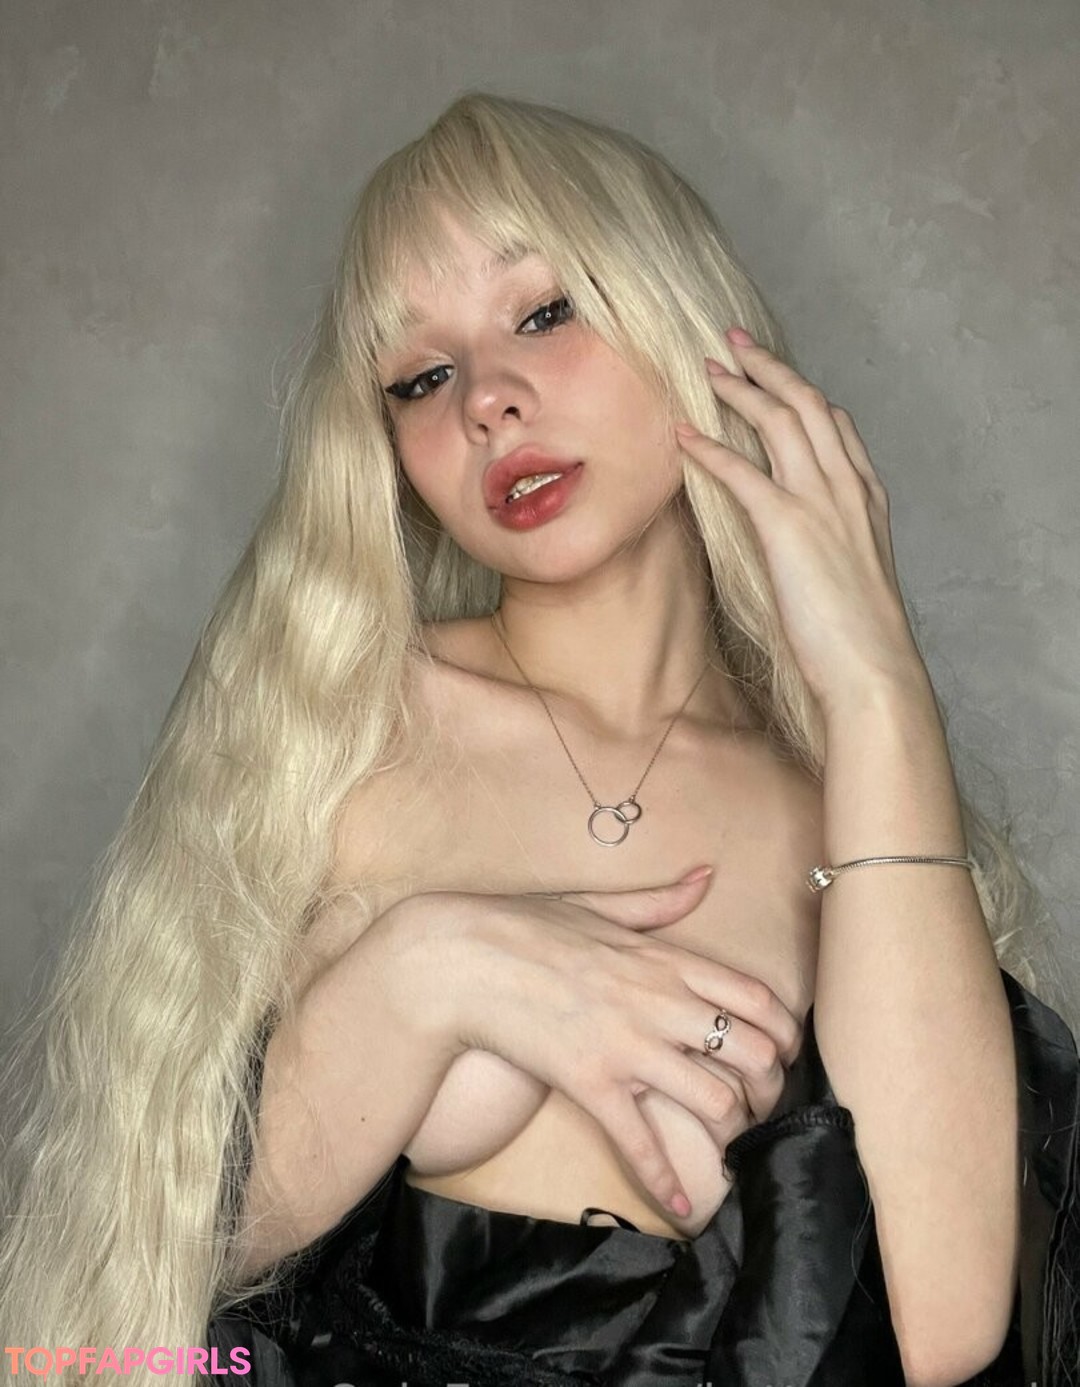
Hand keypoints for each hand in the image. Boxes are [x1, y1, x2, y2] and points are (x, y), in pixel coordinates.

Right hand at [411, 870, 801, 1218]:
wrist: (462, 960)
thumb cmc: (526, 926)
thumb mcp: (599, 905)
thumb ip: (660, 901)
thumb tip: (705, 876)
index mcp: (666, 960)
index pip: (757, 999)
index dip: (786, 1035)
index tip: (784, 1054)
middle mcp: (660, 1004)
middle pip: (753, 1054)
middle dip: (770, 1088)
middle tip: (761, 1104)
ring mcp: (628, 1047)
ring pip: (715, 1102)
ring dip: (734, 1131)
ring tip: (730, 1142)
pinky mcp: (591, 1085)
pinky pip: (640, 1142)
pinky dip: (665, 1179)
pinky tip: (679, 1204)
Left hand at [674, 328, 928, 720]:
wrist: (872, 670)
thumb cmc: (859, 639)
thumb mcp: (852, 578)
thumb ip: (831, 546)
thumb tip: (802, 546)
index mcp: (867, 499)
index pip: (838, 426)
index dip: (804, 394)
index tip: (777, 376)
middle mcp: (847, 489)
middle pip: (807, 405)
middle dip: (769, 367)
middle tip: (733, 341)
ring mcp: (821, 503)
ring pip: (780, 421)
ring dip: (740, 389)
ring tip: (708, 368)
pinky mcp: (787, 527)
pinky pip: (742, 473)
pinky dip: (710, 449)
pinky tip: (684, 435)